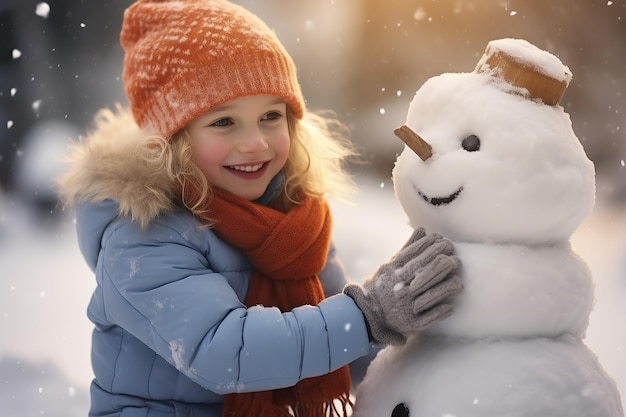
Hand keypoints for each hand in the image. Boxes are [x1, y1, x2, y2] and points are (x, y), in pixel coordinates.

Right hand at [344, 228, 461, 344]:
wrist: (368, 315)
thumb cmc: (383, 287)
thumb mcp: (390, 266)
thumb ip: (408, 248)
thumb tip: (423, 229)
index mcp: (393, 271)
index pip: (414, 255)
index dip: (430, 246)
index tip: (443, 240)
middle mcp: (399, 287)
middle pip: (424, 272)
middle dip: (443, 263)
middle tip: (456, 259)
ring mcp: (405, 306)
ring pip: (430, 295)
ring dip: (446, 287)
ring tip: (458, 281)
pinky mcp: (411, 323)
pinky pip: (429, 317)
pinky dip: (441, 311)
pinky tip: (451, 306)